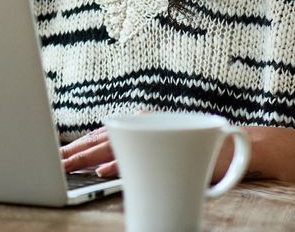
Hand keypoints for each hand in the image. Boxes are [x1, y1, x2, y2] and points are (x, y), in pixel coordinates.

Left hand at [60, 125, 257, 180]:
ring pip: (116, 147)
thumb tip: (101, 167)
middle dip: (75, 153)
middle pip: (102, 139)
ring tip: (68, 167)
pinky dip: (119, 166)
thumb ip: (134, 154)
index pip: (101, 134)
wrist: (239, 149)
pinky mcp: (172, 149)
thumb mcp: (161, 151)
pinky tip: (102, 173)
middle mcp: (146, 122)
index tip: (58, 156)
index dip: (78, 146)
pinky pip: (141, 159)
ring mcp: (159, 134)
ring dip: (88, 159)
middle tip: (55, 163)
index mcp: (140, 122)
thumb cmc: (197, 154)